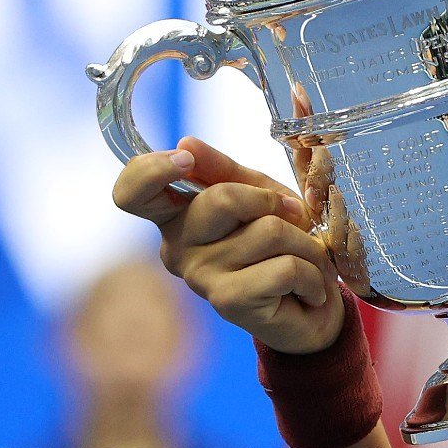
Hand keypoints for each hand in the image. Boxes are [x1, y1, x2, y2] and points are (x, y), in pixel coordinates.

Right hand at [111, 136, 344, 354]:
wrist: (315, 306)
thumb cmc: (282, 246)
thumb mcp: (258, 195)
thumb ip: (226, 169)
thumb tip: (186, 141)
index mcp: (177, 214)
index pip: (132, 191)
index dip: (151, 169)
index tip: (184, 159)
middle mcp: (177, 246)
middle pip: (223, 198)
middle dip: (275, 204)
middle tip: (294, 222)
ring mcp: (199, 276)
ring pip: (269, 232)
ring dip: (307, 244)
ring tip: (306, 261)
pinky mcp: (228, 302)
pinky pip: (285, 268)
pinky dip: (313, 275)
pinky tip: (310, 290)